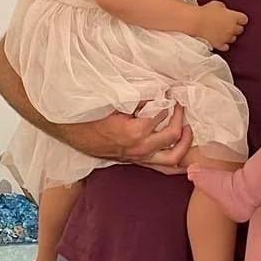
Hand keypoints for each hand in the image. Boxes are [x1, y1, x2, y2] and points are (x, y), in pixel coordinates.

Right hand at [60, 103, 190, 163]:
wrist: (72, 132)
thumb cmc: (91, 116)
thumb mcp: (114, 102)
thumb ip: (137, 98)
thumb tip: (158, 92)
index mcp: (134, 132)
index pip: (161, 113)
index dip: (166, 100)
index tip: (168, 91)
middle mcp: (140, 148)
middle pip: (173, 135)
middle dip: (180, 117)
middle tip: (179, 105)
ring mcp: (140, 158)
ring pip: (173, 159)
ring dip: (185, 143)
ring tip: (187, 128)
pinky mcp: (138, 162)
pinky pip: (163, 168)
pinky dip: (178, 162)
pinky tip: (186, 155)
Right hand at [194, 1, 247, 50]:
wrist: (195, 22)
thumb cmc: (206, 11)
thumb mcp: (217, 4)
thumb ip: (225, 9)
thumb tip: (225, 12)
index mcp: (234, 17)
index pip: (244, 19)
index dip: (240, 19)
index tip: (236, 19)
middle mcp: (233, 28)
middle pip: (240, 30)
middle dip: (235, 27)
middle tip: (228, 25)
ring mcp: (227, 37)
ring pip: (234, 39)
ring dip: (229, 36)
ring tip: (222, 32)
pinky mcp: (220, 44)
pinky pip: (226, 47)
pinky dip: (224, 44)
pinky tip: (220, 41)